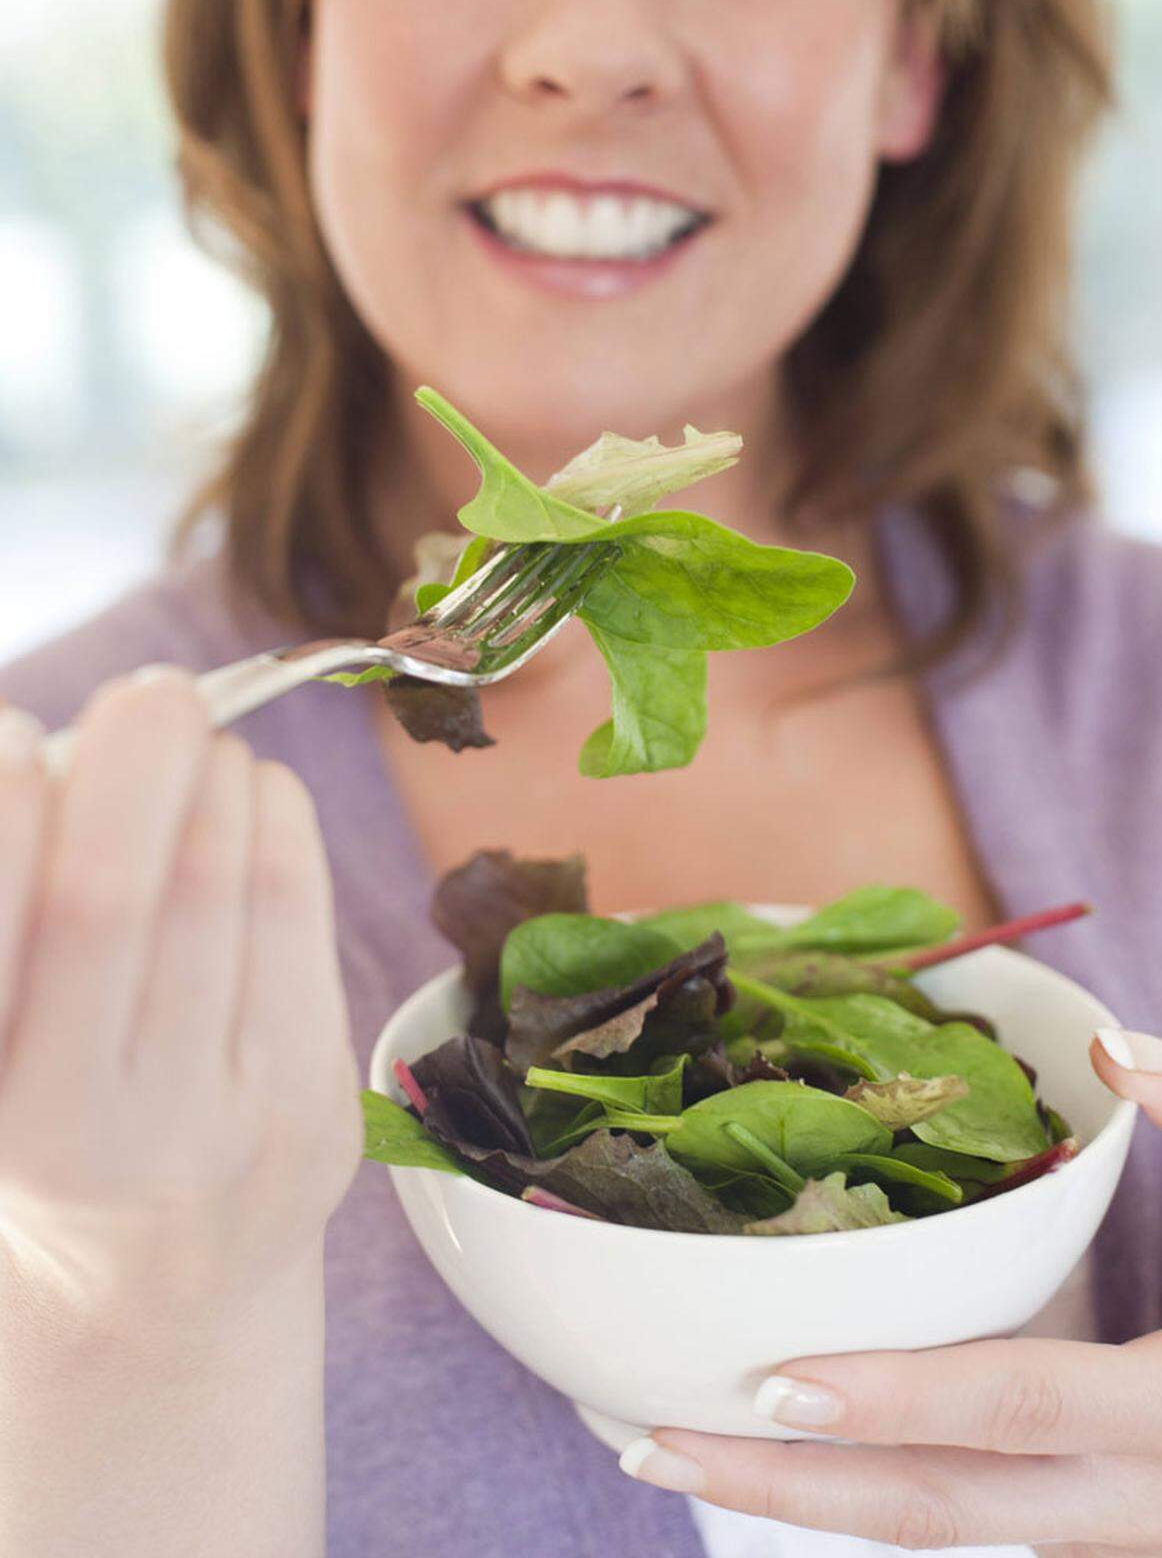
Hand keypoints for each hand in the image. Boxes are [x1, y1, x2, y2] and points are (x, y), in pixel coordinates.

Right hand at [0, 667, 361, 1339]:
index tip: (13, 729)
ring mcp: (218, 1124)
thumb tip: (43, 753)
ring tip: (187, 738)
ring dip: (211, 779)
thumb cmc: (50, 1134)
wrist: (159, 1287)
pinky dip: (275, 819)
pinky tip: (249, 790)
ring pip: (224, 891)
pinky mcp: (313, 1105)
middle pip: (119, 902)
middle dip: (136, 767)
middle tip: (148, 691)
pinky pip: (302, 912)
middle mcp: (91, 1134)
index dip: (2, 826)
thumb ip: (13, 923)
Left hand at [619, 1034, 1161, 1554]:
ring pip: (943, 1527)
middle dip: (788, 1491)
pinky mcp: (1094, 1526)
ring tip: (673, 1443)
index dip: (897, 1396)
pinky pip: (968, 1510)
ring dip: (806, 1497)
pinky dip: (866, 1481)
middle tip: (649, 1442)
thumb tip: (1114, 1047)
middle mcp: (1141, 1505)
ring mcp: (1114, 1536)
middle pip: (942, 1513)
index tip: (773, 1382)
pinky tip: (782, 1438)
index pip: (1016, 1406)